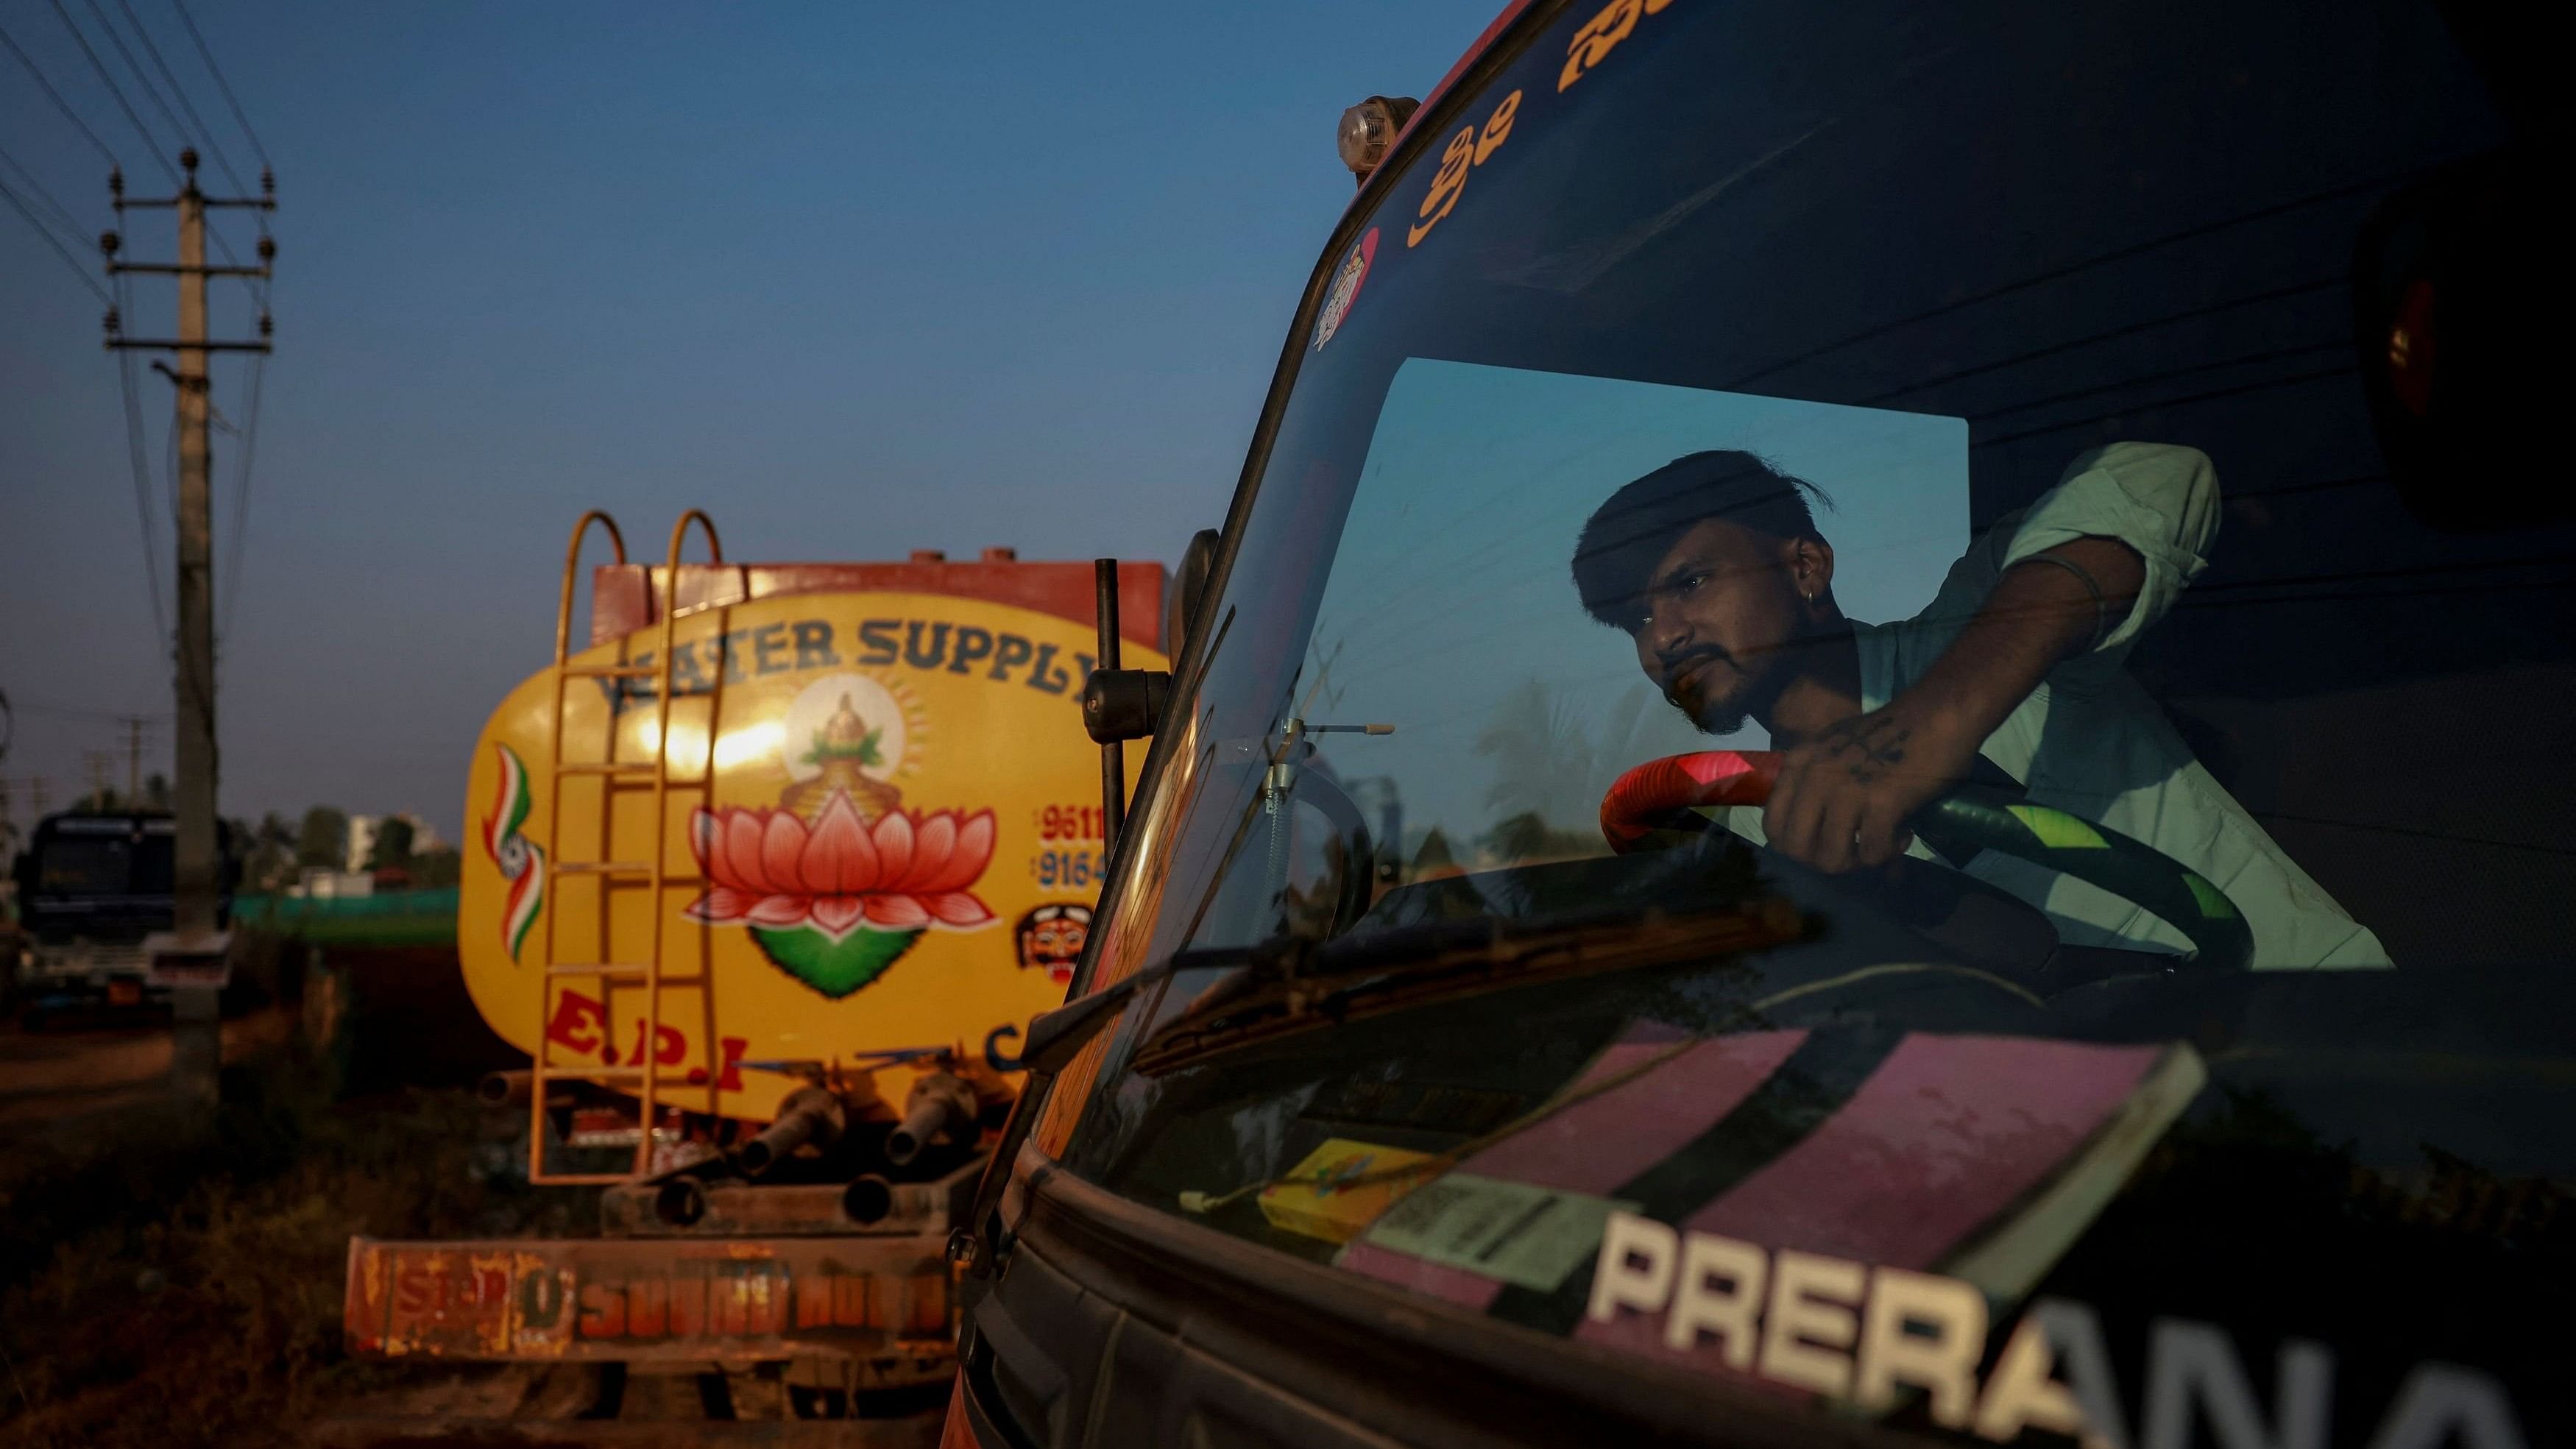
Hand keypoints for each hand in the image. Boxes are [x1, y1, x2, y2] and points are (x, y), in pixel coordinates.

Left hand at [1762, 701, 1979, 872]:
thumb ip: (1811, 779)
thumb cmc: (1888, 733)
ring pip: (1831, 859)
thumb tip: (1806, 824)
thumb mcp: (1831, 748)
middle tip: (1852, 852)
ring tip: (1878, 843)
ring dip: (1857, 862)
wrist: (1936, 714)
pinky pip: (1872, 853)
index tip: (1822, 844)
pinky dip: (1889, 853)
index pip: (1772, 825)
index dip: (1795, 847)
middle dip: (1824, 861)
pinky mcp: (1881, 802)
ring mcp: (1846, 790)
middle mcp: (1814, 777)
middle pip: (1796, 849)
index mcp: (1799, 762)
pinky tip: (1902, 835)